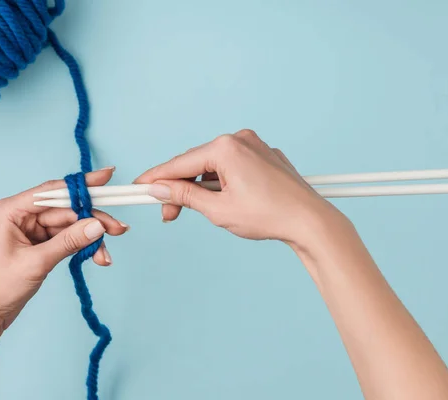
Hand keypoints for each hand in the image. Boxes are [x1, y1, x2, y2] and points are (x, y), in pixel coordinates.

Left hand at [0, 168, 127, 331]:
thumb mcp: (36, 262)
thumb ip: (69, 241)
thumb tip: (98, 225)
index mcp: (11, 210)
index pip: (53, 191)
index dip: (83, 185)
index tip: (107, 177)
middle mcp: (21, 215)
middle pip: (66, 210)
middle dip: (93, 220)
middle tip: (119, 229)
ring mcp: (31, 230)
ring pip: (70, 226)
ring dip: (90, 239)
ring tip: (106, 256)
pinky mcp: (39, 245)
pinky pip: (67, 239)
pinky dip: (82, 247)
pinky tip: (97, 257)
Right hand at [135, 129, 349, 251]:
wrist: (310, 221)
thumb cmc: (269, 215)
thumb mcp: (218, 210)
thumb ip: (184, 196)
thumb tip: (160, 188)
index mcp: (226, 148)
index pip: (179, 163)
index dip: (156, 178)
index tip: (137, 187)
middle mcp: (240, 139)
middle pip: (196, 162)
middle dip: (180, 188)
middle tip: (168, 213)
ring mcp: (255, 145)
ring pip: (214, 165)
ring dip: (201, 186)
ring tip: (199, 210)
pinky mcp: (265, 156)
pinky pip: (233, 165)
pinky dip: (221, 181)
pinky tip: (220, 199)